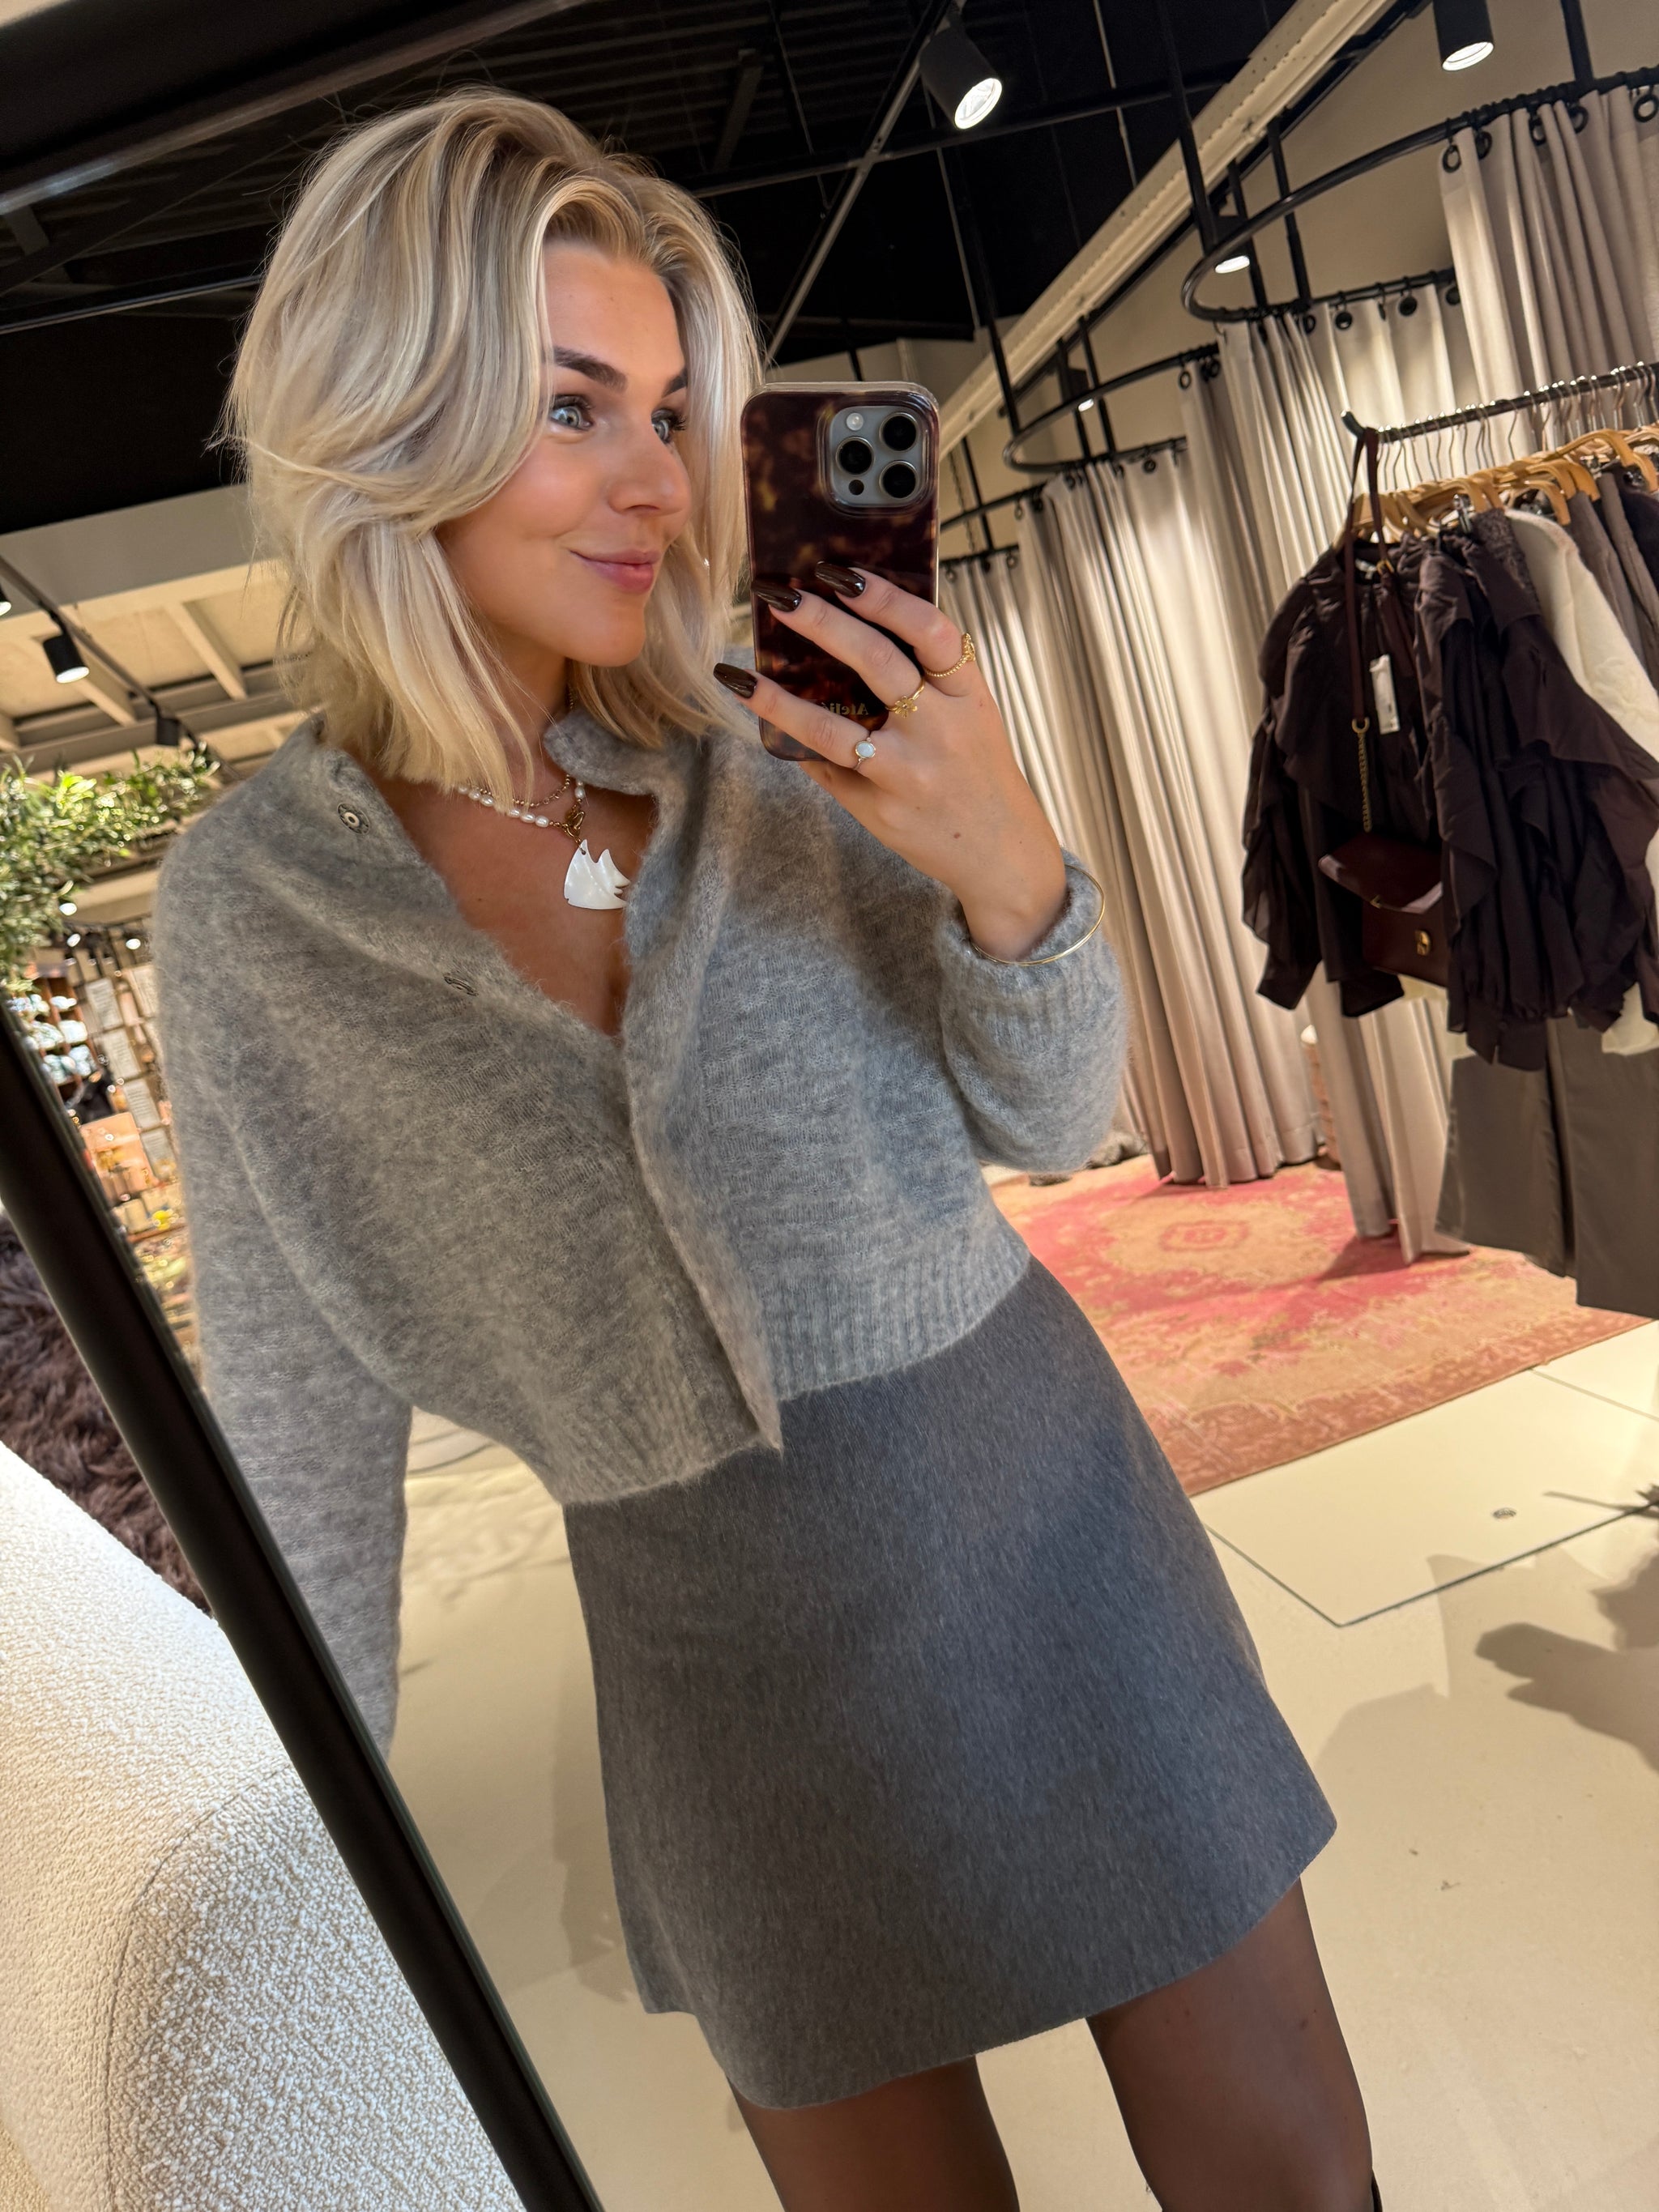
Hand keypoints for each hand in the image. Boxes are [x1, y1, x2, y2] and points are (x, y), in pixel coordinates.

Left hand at [715, 567, 1066, 960]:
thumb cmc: (979, 773)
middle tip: (781, 598)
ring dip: (778, 697)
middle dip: (823, 624)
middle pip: (877, 662)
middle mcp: (940, 728)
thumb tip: (852, 626)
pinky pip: (826, 767)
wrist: (1002, 853)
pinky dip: (794, 742)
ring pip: (831, 726)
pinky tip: (763, 721)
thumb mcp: (974, 715)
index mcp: (968, 694)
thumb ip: (931, 677)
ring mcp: (907, 771)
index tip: (842, 574)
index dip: (884, 597)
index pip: (929, 630)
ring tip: (738, 674)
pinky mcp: (880, 807)